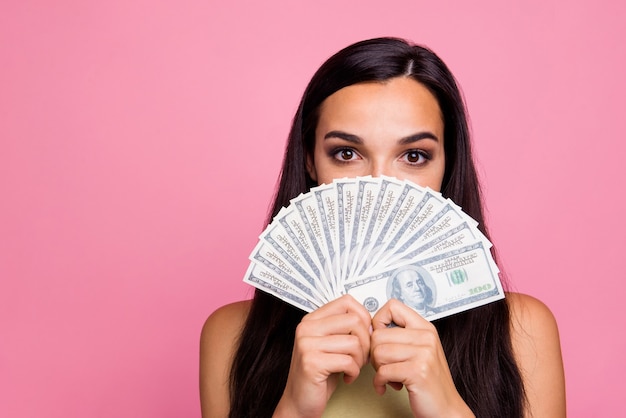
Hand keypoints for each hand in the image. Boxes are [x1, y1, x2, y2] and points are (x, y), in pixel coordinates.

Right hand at [274, 295, 371, 417]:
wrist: (299, 402)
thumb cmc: (319, 374)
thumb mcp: (330, 344)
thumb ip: (343, 328)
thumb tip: (370, 322)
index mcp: (312, 319)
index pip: (346, 302)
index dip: (363, 317)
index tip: (365, 334)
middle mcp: (307, 328)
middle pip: (354, 320)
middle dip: (366, 342)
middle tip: (361, 357)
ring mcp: (307, 344)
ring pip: (354, 342)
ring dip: (360, 360)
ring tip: (352, 368)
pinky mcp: (311, 363)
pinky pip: (348, 361)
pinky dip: (354, 372)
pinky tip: (347, 377)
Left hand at [370, 299, 473, 417]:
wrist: (446, 409)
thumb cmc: (428, 382)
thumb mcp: (418, 351)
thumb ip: (399, 336)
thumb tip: (369, 328)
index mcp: (425, 327)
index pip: (392, 306)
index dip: (378, 320)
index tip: (379, 338)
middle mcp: (426, 337)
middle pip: (378, 334)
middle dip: (375, 354)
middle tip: (385, 366)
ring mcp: (424, 353)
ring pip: (378, 352)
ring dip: (378, 369)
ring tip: (390, 376)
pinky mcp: (418, 371)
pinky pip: (383, 372)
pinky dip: (380, 383)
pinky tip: (388, 386)